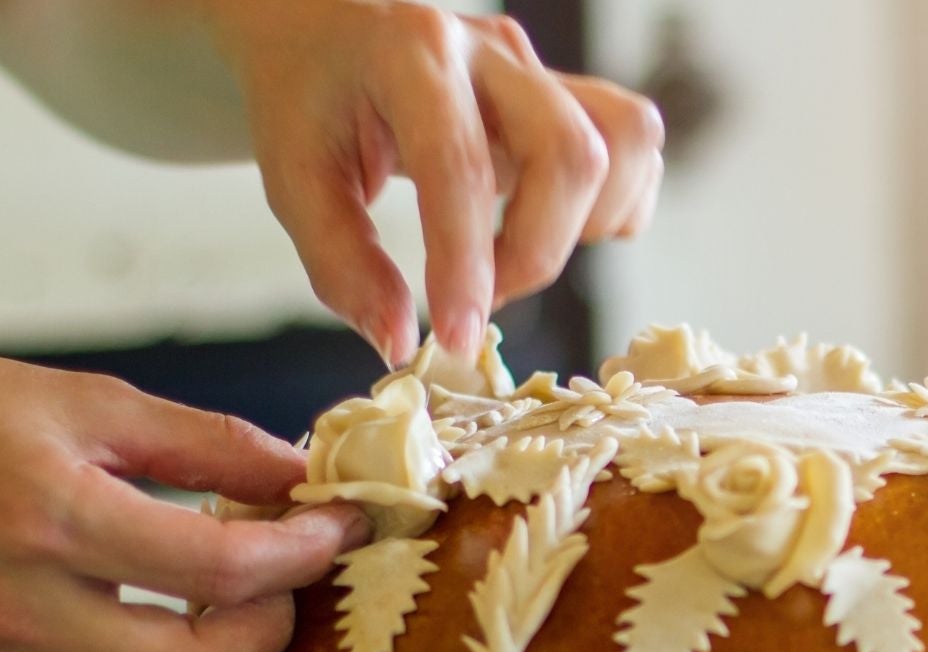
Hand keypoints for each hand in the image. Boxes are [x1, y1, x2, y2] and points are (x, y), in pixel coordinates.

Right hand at [0, 343, 366, 651]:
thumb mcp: (93, 401)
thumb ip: (206, 440)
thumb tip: (303, 472)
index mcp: (53, 517)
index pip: (214, 569)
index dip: (300, 552)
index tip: (337, 526)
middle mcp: (21, 608)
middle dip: (264, 634)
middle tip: (275, 588)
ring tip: (217, 643)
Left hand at [204, 1, 665, 363]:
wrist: (322, 26)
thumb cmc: (306, 99)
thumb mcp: (294, 182)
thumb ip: (343, 267)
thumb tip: (400, 343)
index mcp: (410, 56)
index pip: (461, 168)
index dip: (468, 267)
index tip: (456, 339)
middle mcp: (488, 49)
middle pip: (570, 153)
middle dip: (539, 251)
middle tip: (486, 296)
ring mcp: (537, 65)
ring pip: (623, 139)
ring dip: (592, 221)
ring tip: (525, 248)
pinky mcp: (565, 87)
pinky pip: (632, 140)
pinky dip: (616, 198)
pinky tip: (557, 222)